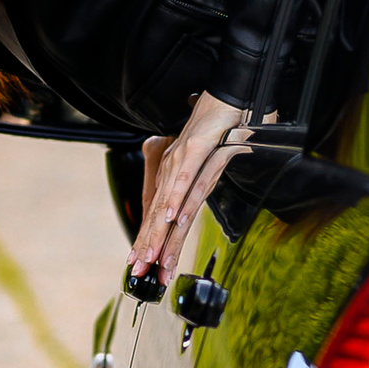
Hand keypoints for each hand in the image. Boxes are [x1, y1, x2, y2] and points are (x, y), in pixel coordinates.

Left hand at [128, 88, 252, 290]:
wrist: (227, 95)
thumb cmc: (221, 126)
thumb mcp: (210, 163)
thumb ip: (199, 184)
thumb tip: (190, 206)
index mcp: (177, 177)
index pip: (164, 217)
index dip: (155, 243)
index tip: (147, 267)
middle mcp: (174, 171)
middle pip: (160, 217)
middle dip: (150, 248)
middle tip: (141, 273)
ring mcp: (182, 160)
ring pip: (169, 204)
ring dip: (160, 233)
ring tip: (152, 258)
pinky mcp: (194, 148)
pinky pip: (186, 179)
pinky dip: (178, 200)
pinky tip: (173, 218)